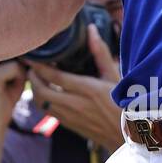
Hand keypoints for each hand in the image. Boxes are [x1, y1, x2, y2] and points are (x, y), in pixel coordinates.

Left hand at [25, 24, 123, 150]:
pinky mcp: (71, 126)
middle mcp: (76, 104)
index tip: (31, 56)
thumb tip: (91, 29)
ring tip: (36, 79)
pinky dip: (43, 102)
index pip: (54, 77)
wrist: (131, 133)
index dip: (38, 66)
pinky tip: (46, 93)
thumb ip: (100, 53)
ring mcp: (72, 117)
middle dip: (32, 78)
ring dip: (35, 91)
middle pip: (42, 91)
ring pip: (42, 104)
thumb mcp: (115, 75)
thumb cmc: (125, 101)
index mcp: (88, 89)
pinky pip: (49, 113)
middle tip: (30, 67)